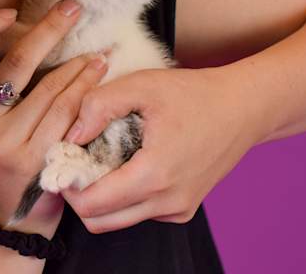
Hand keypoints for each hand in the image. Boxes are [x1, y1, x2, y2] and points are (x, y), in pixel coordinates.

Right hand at [0, 0, 109, 237]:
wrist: (7, 215)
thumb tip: (1, 19)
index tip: (9, 12)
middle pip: (14, 63)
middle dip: (48, 29)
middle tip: (73, 6)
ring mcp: (4, 142)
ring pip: (50, 89)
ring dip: (79, 63)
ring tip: (99, 49)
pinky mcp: (33, 159)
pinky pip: (67, 115)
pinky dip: (86, 90)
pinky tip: (98, 75)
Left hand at [59, 66, 259, 232]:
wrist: (244, 107)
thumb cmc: (193, 93)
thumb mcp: (141, 85)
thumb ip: (98, 105)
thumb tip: (70, 135)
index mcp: (154, 175)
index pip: (91, 205)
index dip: (67, 185)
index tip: (61, 157)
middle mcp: (167, 202)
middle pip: (99, 221)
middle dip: (78, 195)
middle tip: (74, 160)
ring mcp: (177, 209)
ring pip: (117, 220)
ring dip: (99, 197)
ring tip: (97, 158)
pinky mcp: (182, 208)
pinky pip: (138, 212)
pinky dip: (122, 195)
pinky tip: (124, 162)